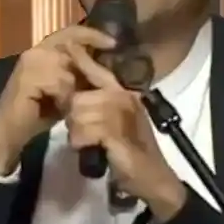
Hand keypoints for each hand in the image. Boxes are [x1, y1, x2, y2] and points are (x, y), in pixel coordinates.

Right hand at [0, 25, 117, 174]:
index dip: (93, 35)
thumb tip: (104, 65)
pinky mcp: (27, 78)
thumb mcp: (64, 89)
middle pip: (72, 49)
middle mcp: (35, 51)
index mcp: (43, 50)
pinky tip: (60, 109)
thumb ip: (77, 74)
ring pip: (67, 69)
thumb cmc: (38, 112)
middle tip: (91, 87)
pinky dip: (63, 98)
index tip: (113, 43)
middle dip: (85, 68)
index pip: (71, 32)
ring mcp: (29, 63)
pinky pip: (58, 83)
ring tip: (67, 104)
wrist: (9, 132)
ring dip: (72, 89)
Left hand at [65, 48, 187, 221]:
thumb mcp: (116, 122)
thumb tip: (75, 95)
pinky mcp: (117, 133)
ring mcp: (122, 115)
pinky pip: (86, 131)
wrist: (154, 178)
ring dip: (78, 133)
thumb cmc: (134, 151)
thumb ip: (100, 105)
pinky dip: (83, 143)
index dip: (82, 58)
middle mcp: (124, 98)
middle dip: (74, 117)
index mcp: (123, 93)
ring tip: (89, 143)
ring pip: (79, 114)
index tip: (69, 46)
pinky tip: (92, 150)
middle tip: (84, 134)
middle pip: (79, 97)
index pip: (98, 69)